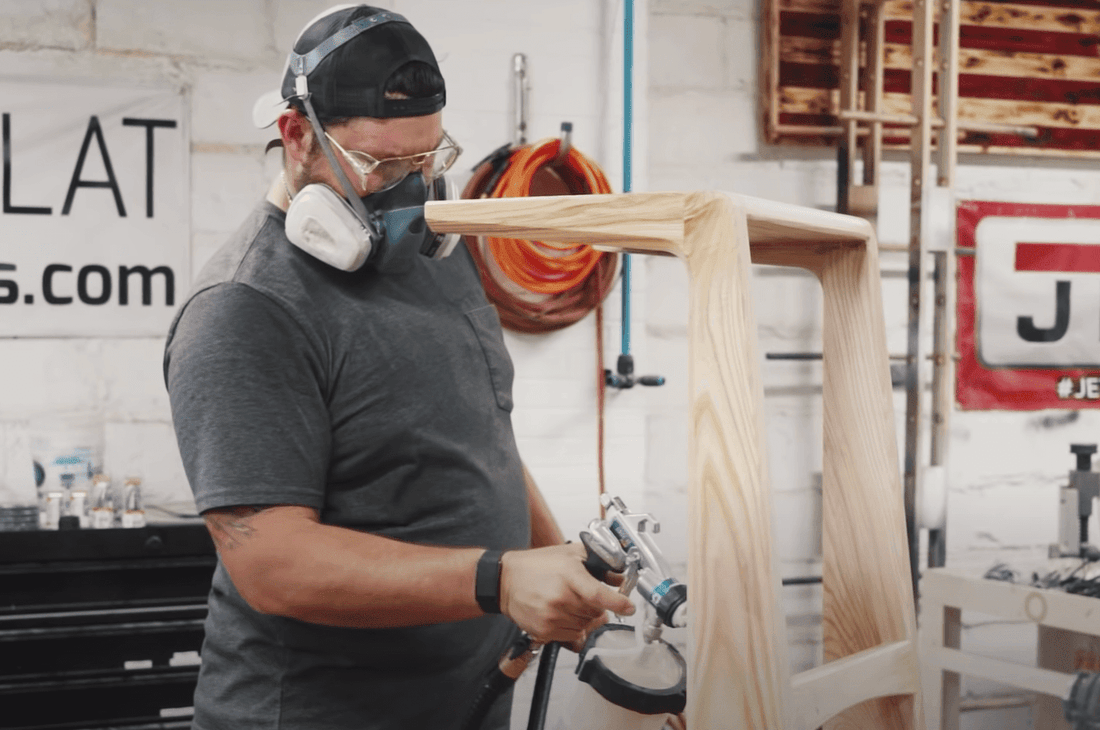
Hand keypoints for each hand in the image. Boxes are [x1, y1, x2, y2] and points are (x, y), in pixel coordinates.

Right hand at [499, 543, 634, 644]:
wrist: (504, 580)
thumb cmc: (536, 565)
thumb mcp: (569, 554)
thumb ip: (598, 562)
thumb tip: (620, 577)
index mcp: (569, 575)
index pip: (599, 594)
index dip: (618, 603)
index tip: (629, 607)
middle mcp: (561, 597)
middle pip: (596, 612)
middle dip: (597, 605)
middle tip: (584, 595)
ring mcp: (552, 616)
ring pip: (586, 625)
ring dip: (585, 617)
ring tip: (569, 602)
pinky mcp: (545, 630)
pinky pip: (572, 635)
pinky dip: (573, 626)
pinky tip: (561, 612)